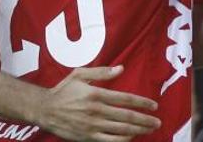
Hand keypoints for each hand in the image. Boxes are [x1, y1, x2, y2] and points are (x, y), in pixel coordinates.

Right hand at [37, 65, 160, 140]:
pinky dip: (123, 140)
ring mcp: (92, 125)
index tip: (154, 105)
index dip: (142, 103)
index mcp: (96, 94)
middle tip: (158, 121)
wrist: (45, 109)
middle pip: (126, 116)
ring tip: (150, 129)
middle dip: (145, 120)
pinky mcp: (88, 137)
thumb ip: (101, 72)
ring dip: (138, 130)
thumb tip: (121, 69)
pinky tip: (132, 137)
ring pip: (121, 130)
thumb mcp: (80, 74)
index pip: (125, 99)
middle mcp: (96, 111)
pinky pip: (110, 140)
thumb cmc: (63, 90)